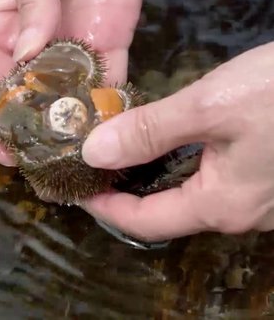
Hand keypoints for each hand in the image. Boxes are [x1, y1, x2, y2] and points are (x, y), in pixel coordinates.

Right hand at [0, 0, 143, 164]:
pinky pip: (107, 79)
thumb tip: (29, 57)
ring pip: (70, 95)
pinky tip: (112, 127)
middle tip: (45, 164)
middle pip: (31, 97)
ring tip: (80, 157)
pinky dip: (108, 103)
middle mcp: (33, 45)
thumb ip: (31, 6)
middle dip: (36, 128)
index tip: (3, 152)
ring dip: (73, 123)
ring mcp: (72, 45)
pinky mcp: (108, 41)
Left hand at [81, 42, 273, 240]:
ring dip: (148, 174)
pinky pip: (207, 177)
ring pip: (186, 193)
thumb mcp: (207, 108)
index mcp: (221, 204)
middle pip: (164, 210)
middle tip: (91, 164)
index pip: (144, 221)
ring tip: (116, 149)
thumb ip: (148, 131)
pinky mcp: (264, 171)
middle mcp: (239, 210)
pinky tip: (162, 140)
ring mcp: (256, 194)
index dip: (104, 207)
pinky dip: (175, 162)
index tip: (75, 187)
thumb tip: (93, 153)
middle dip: (123, 190)